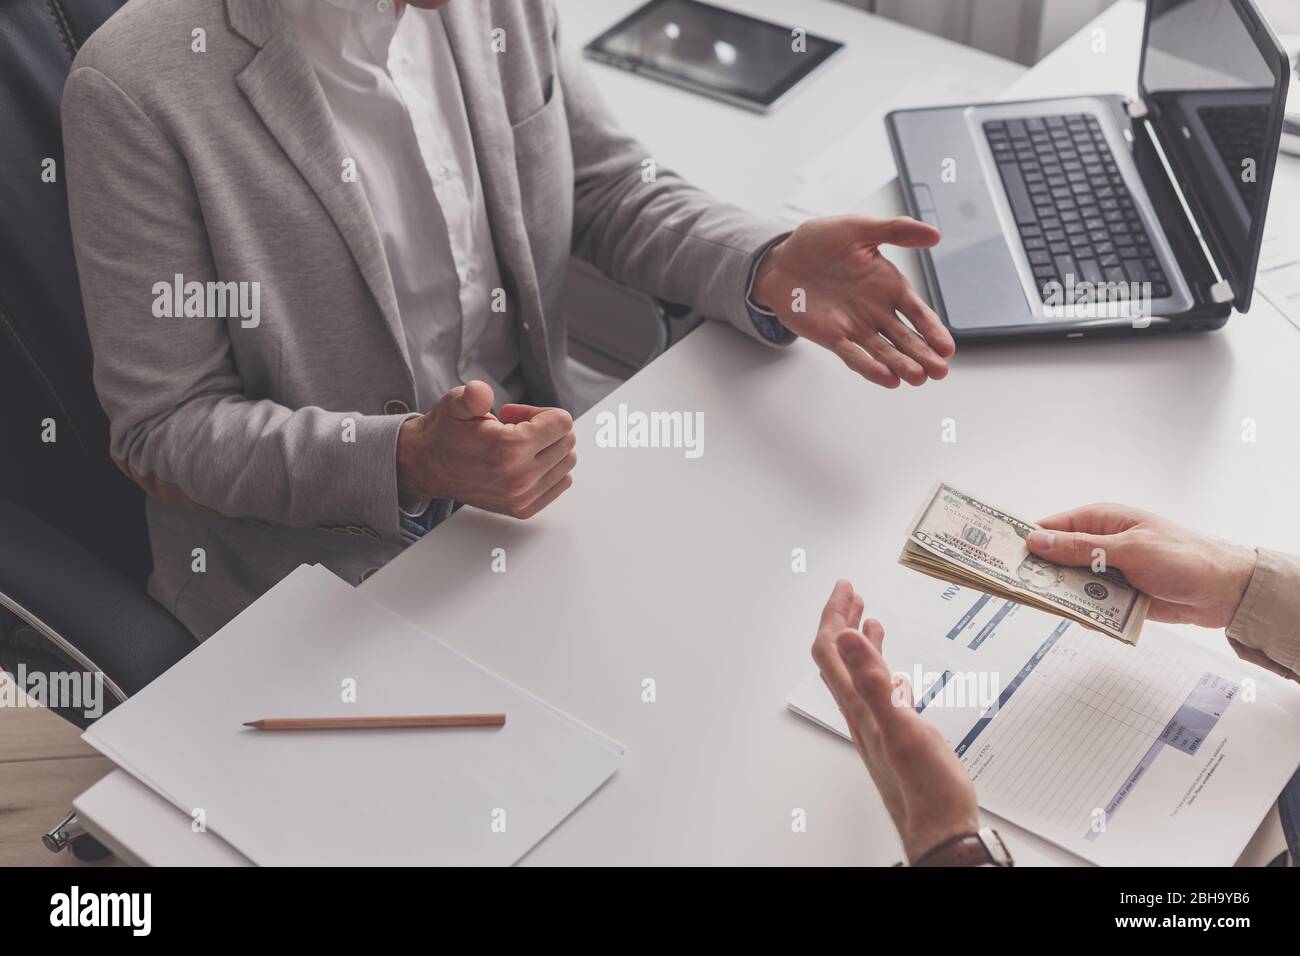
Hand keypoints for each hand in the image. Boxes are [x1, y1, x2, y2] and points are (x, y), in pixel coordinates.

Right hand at [396, 380, 576, 518]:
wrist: (428, 467)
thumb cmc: (446, 433)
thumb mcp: (455, 404)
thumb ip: (472, 396)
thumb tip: (480, 393)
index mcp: (509, 448)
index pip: (562, 422)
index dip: (540, 412)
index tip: (515, 416)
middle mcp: (520, 477)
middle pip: (567, 441)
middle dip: (546, 429)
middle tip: (515, 428)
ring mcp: (522, 496)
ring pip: (567, 463)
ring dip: (549, 449)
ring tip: (518, 446)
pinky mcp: (522, 509)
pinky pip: (560, 483)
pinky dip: (550, 469)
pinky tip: (524, 462)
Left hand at [752, 215, 954, 388]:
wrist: (781, 259)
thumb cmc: (819, 242)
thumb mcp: (858, 228)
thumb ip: (895, 231)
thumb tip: (935, 234)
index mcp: (889, 286)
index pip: (918, 313)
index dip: (933, 330)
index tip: (947, 347)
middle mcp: (877, 311)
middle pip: (906, 338)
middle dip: (923, 355)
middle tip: (940, 371)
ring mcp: (855, 326)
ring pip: (884, 351)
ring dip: (901, 365)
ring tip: (918, 378)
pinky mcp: (833, 337)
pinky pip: (853, 355)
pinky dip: (869, 367)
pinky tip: (887, 379)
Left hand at [811, 580, 979, 862]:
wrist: (944, 834)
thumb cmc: (927, 791)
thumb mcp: (901, 728)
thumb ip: (871, 681)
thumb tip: (845, 638)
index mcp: (859, 708)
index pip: (832, 651)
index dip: (834, 615)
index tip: (845, 587)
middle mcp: (862, 715)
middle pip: (839, 659)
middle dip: (841, 620)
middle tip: (850, 593)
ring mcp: (879, 727)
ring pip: (859, 675)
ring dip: (858, 642)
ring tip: (865, 617)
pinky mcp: (899, 739)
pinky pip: (882, 695)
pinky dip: (882, 670)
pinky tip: (893, 670)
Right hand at [1026, 504, 1256, 628]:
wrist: (1224, 591)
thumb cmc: (1183, 557)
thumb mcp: (1128, 549)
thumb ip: (1080, 548)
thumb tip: (1037, 541)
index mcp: (1099, 521)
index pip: (1049, 527)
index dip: (1023, 539)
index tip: (997, 554)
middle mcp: (1098, 545)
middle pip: (1054, 559)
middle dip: (1037, 572)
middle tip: (1014, 587)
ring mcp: (1106, 572)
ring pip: (1069, 585)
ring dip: (1061, 595)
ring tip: (1044, 606)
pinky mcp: (1116, 597)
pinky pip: (1089, 605)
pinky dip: (1083, 613)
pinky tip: (1079, 619)